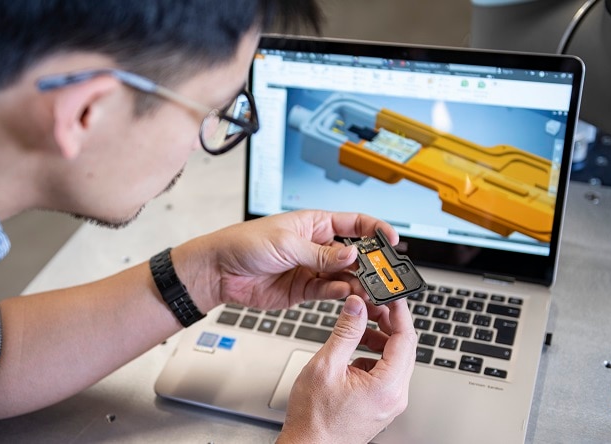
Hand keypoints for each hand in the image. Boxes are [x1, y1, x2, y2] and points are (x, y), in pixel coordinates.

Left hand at [174, 210, 397, 310]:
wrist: (218, 271)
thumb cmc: (243, 244)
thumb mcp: (286, 243)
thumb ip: (321, 254)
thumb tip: (351, 254)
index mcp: (314, 224)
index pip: (354, 223)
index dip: (375, 230)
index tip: (392, 240)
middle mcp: (316, 246)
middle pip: (353, 253)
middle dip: (371, 262)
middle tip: (385, 273)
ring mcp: (311, 269)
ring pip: (345, 275)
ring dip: (359, 282)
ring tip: (371, 289)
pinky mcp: (304, 290)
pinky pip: (329, 291)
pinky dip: (341, 294)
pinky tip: (348, 294)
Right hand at [278, 295, 416, 443]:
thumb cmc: (314, 417)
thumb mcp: (326, 366)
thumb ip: (345, 332)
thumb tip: (357, 305)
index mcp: (387, 386)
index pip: (405, 338)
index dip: (399, 312)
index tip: (390, 294)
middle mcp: (395, 396)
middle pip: (404, 348)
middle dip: (388, 323)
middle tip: (369, 306)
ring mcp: (390, 402)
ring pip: (395, 360)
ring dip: (379, 339)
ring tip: (357, 329)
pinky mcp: (382, 404)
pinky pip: (386, 373)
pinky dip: (374, 356)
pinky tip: (353, 354)